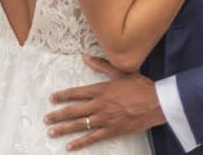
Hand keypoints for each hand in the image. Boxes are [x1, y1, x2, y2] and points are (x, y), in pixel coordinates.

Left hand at [44, 56, 165, 150]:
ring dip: (64, 129)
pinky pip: (93, 138)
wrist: (156, 103)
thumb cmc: (140, 86)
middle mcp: (99, 105)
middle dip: (58, 115)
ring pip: (79, 125)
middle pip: (73, 110)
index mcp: (100, 90)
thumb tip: (86, 57)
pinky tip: (69, 146)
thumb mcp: (120, 72)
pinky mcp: (112, 130)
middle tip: (46, 118)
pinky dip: (80, 143)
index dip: (62, 96)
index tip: (52, 99)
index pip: (76, 93)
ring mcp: (105, 119)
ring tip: (51, 132)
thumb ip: (101, 65)